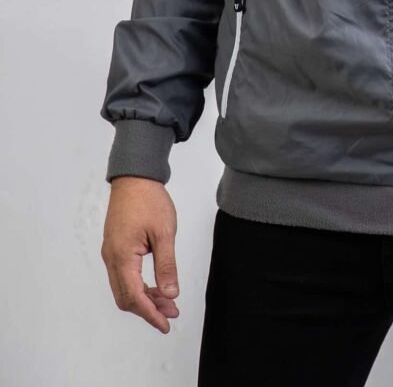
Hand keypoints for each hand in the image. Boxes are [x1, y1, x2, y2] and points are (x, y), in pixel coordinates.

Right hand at [101, 176, 180, 333]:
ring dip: (144, 297)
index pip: (134, 296)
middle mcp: (111, 258)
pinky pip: (123, 276)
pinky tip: (156, 285)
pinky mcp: (115, 247)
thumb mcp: (164, 233)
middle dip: (148, 309)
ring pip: (124, 287)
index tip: (165, 325)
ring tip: (168, 301)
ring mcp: (111, 253)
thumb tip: (170, 294)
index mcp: (122, 256)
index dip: (150, 314)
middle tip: (171, 313)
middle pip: (126, 297)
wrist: (134, 176)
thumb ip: (166, 265)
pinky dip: (139, 285)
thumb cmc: (149, 200)